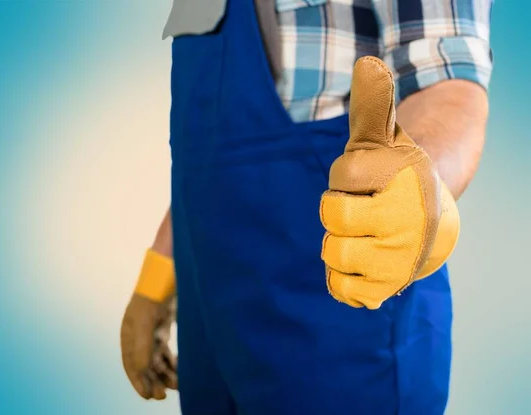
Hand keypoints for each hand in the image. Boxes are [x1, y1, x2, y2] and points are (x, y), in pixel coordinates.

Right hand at [121, 250, 176, 399]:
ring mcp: (151, 329)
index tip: (148, 396)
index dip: (138, 381)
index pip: (130, 363)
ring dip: (164, 373)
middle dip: (153, 380)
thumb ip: (143, 347)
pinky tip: (179, 370)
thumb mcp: (146, 321)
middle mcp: (138, 333)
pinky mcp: (164, 325)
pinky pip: (166, 350)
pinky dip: (172, 361)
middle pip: (144, 363)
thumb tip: (141, 371)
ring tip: (176, 385)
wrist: (169, 270)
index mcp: (128, 332)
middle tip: (162, 395)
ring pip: (157, 358)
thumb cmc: (154, 293)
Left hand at [319, 56, 459, 309]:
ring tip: (361, 233)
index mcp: (403, 182)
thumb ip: (372, 105)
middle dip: (339, 208)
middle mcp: (403, 224)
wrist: (429, 218)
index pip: (343, 175)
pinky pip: (343, 290)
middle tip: (362, 207)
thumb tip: (367, 63)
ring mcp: (395, 261)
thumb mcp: (383, 138)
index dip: (347, 175)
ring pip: (333, 253)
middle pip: (334, 215)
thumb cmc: (395, 174)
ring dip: (338, 240)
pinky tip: (356, 261)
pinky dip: (341, 277)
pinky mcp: (385, 289)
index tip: (369, 177)